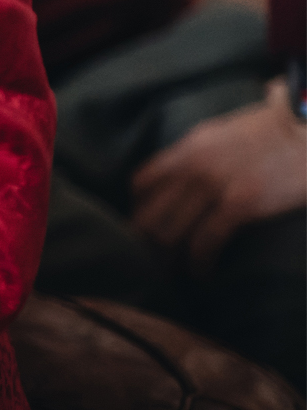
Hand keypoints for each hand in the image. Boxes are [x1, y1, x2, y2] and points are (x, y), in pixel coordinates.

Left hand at [132, 78, 306, 269]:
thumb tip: (175, 177)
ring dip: (169, 259)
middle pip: (150, 214)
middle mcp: (192, 166)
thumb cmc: (270, 134)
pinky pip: (206, 241)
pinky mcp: (240, 204)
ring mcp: (214, 185)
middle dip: (147, 243)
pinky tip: (202, 274)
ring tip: (175, 275)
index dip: (140, 211)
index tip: (148, 229)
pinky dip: (200, 263)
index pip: (141, 183)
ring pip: (171, 232)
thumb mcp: (219, 135)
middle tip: (155, 262)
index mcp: (186, 148)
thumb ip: (194, 155)